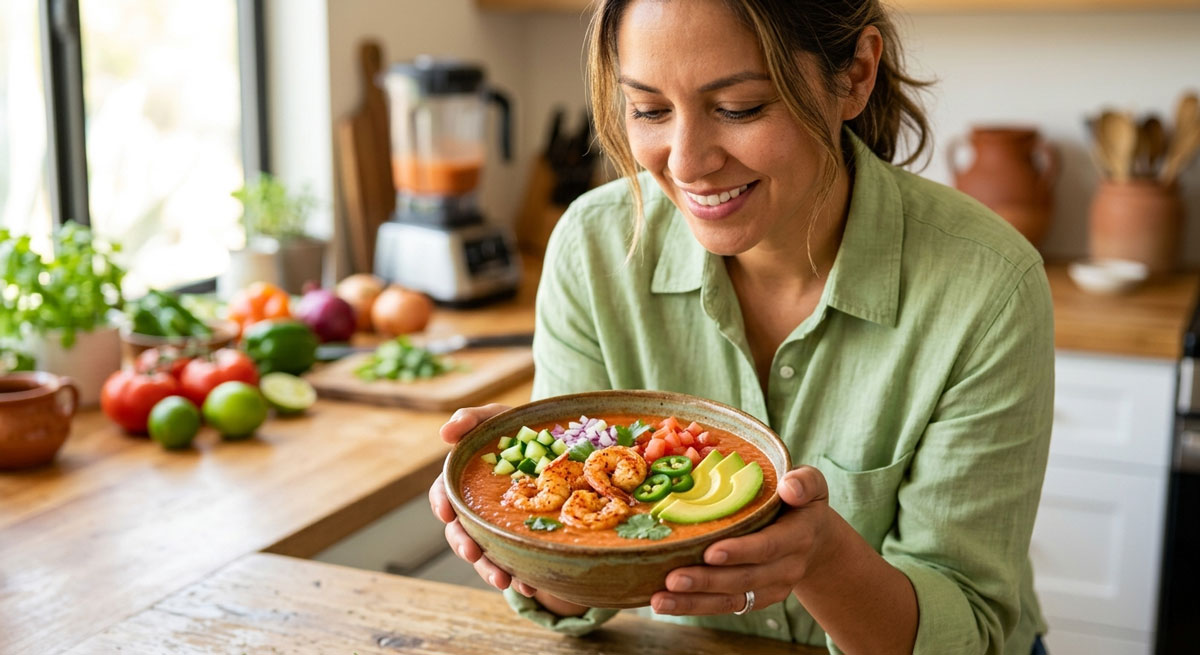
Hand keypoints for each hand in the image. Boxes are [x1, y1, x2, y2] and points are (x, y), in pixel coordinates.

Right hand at [429, 404, 530, 590]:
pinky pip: (514, 561)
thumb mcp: (493, 417)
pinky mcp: (519, 539)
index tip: (445, 513)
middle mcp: (475, 509)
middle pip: (460, 533)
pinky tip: (531, 586)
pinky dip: (520, 576)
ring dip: (489, 570)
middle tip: (473, 555)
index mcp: (463, 481)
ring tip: (505, 581)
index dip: (441, 504)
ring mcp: (495, 527)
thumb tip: (444, 433)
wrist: (554, 445)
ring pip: (484, 554)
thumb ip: (469, 419)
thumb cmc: (514, 429)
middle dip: (465, 546)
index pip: (442, 494)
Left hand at [650, 465, 846, 614]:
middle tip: (672, 579)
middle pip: (743, 579)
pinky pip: (725, 605)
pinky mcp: (756, 599)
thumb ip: (804, 482)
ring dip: (693, 602)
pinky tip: (667, 603)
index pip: (768, 547)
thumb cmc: (801, 502)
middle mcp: (787, 568)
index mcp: (798, 537)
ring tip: (660, 600)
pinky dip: (695, 606)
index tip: (710, 552)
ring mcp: (771, 588)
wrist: (814, 539)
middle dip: (706, 581)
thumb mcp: (811, 484)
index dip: (740, 552)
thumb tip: (789, 488)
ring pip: (731, 600)